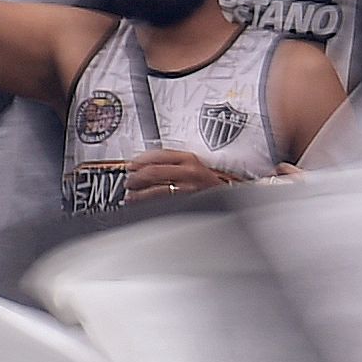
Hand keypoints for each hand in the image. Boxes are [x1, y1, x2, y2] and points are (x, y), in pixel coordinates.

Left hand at [114, 148, 243, 201]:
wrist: (233, 200)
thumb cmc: (212, 185)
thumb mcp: (195, 165)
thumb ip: (174, 163)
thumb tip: (147, 166)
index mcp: (190, 159)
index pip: (158, 155)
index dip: (140, 160)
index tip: (131, 165)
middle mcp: (188, 172)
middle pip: (153, 172)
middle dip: (135, 177)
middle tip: (129, 182)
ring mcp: (188, 189)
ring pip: (155, 190)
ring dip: (138, 194)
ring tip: (131, 197)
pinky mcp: (187, 204)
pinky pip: (162, 205)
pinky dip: (147, 206)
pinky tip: (142, 206)